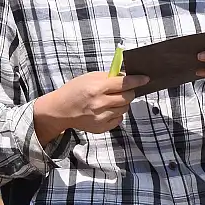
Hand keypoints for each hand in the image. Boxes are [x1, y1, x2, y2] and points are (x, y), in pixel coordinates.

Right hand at [35, 71, 150, 141]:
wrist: (59, 110)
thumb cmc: (73, 91)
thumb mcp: (88, 78)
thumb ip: (108, 77)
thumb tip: (127, 77)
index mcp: (96, 88)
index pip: (124, 84)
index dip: (137, 80)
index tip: (145, 79)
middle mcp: (99, 104)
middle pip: (127, 97)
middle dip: (129, 92)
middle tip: (124, 90)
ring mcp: (100, 117)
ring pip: (124, 109)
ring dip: (122, 103)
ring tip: (110, 100)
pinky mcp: (100, 127)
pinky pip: (118, 120)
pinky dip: (116, 114)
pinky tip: (106, 110)